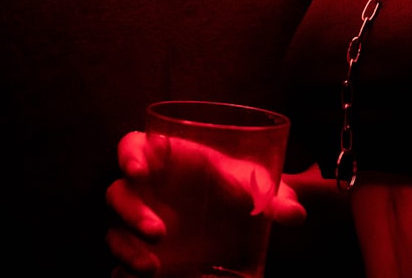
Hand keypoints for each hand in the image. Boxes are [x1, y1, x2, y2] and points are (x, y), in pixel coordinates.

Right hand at [105, 130, 306, 275]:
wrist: (239, 219)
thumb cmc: (238, 187)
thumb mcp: (256, 187)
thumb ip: (274, 197)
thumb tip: (296, 215)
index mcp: (166, 158)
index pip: (132, 146)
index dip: (130, 155)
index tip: (138, 171)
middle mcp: (146, 189)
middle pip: (119, 194)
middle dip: (132, 213)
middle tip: (159, 232)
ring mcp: (139, 221)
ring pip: (115, 231)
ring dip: (127, 250)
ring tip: (154, 269)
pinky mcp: (141, 252)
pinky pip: (119, 263)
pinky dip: (123, 273)